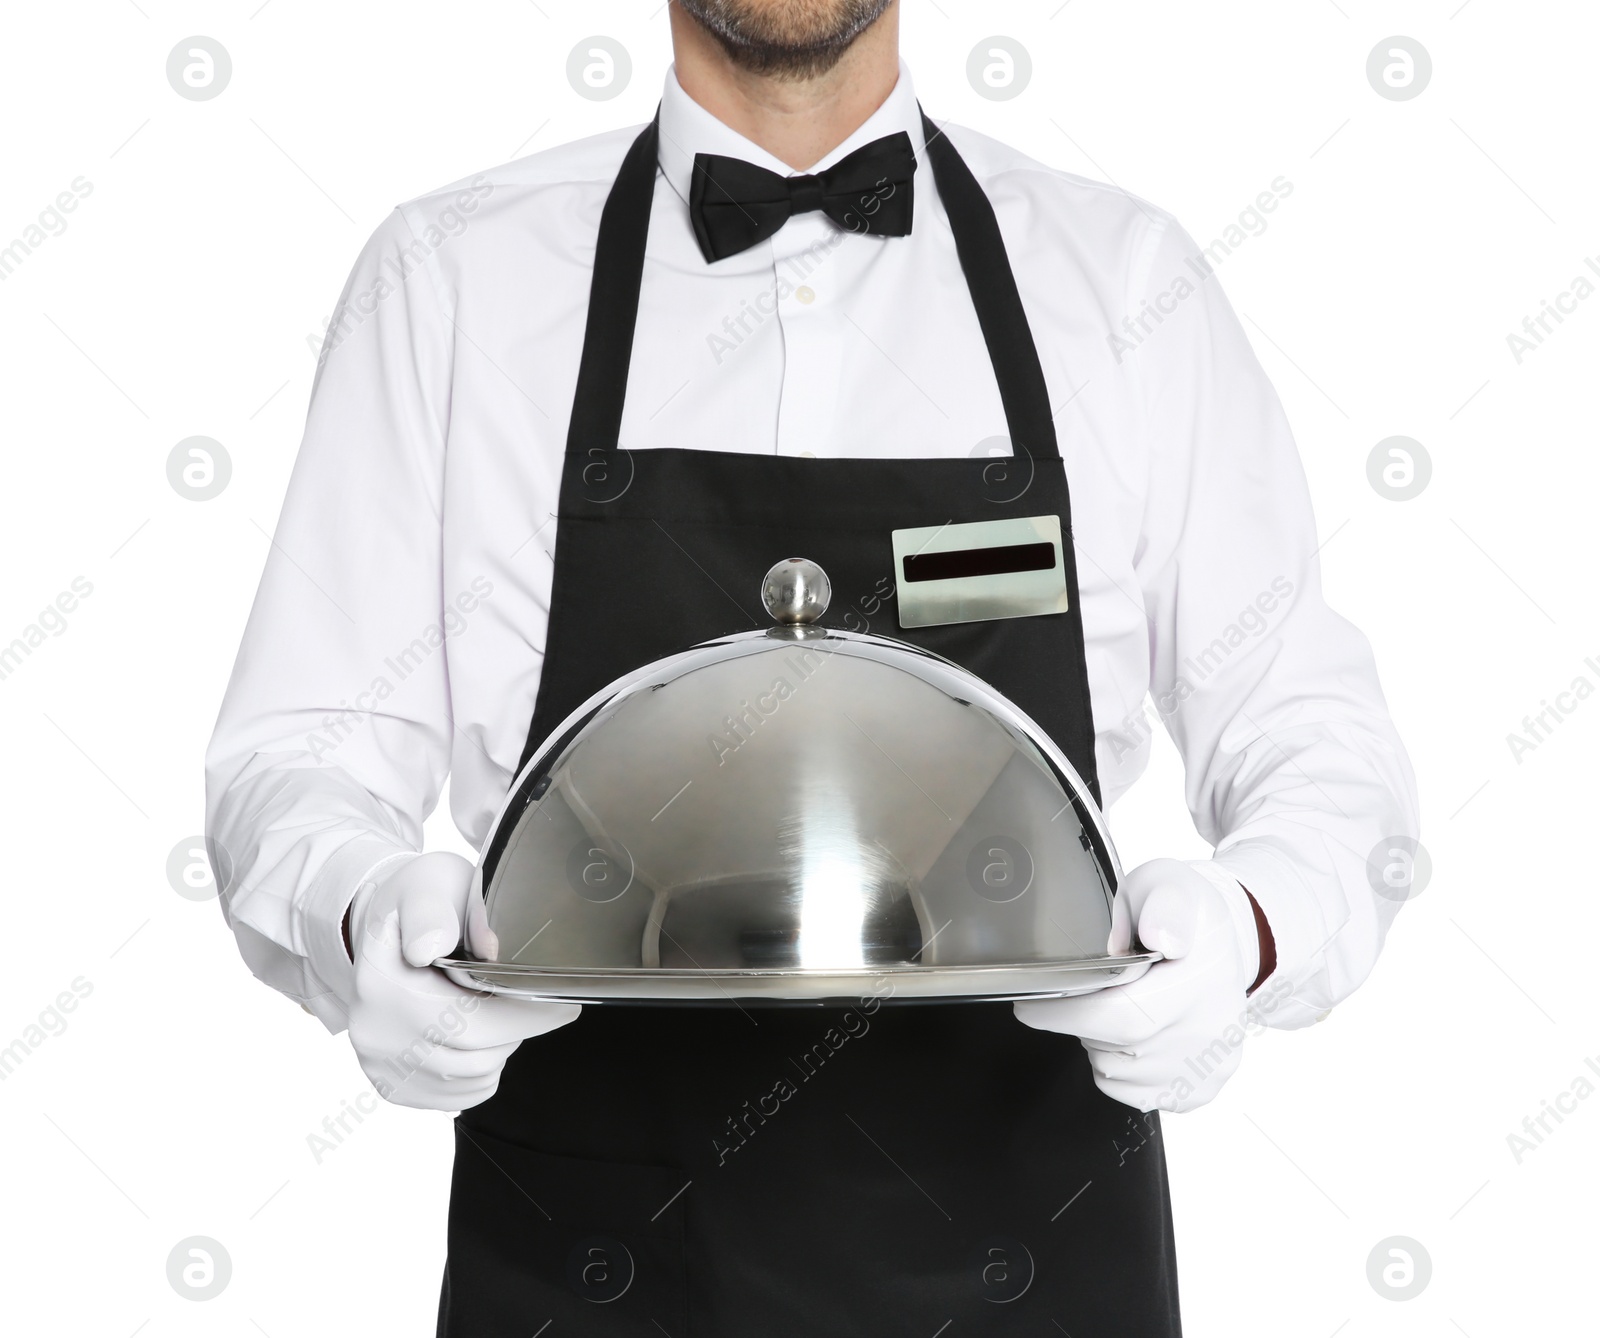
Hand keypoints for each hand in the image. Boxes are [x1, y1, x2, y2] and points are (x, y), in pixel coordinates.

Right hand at [343, 851, 579, 1110]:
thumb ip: (431, 911)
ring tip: (501, 1007)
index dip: (521, 1014)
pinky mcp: (395, 1086)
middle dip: (522, 1028)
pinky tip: (481, 1033)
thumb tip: (431, 946)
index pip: (464, 1019)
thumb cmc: (419, 903)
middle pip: (475, 1053)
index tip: (559, 999)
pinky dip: (484, 1069)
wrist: (390, 927)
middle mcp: (374, 1031)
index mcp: (381, 982)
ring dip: (502, 1047)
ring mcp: (382, 1064)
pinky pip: (462, 1094)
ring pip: (473, 1076)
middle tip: (549, 1005)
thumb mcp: (428, 885)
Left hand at [1014, 858, 1259, 1112]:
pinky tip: (1134, 1031)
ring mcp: (1208, 1066)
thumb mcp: (1168, 883)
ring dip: (1099, 1043)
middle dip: (1079, 1022)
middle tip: (1078, 992)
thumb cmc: (1185, 916)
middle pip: (1116, 1048)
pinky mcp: (1198, 1090)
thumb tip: (1162, 937)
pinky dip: (1117, 1066)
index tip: (1032, 1003)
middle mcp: (1212, 1031)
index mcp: (1204, 979)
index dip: (1068, 1014)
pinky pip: (1130, 1093)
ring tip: (1120, 1002)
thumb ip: (1161, 902)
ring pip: (1116, 1073)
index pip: (1125, 1015)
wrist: (1220, 947)